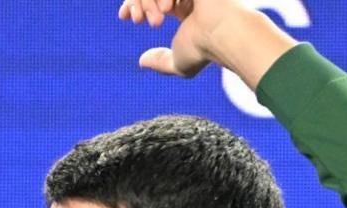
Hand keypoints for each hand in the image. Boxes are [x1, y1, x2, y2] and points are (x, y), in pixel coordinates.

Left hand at [118, 0, 251, 77]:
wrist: (224, 36)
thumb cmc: (203, 51)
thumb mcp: (179, 63)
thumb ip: (161, 62)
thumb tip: (142, 61)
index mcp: (185, 9)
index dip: (134, 4)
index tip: (123, 16)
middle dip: (137, 3)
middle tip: (137, 20)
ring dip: (147, 1)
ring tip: (157, 21)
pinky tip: (168, 9)